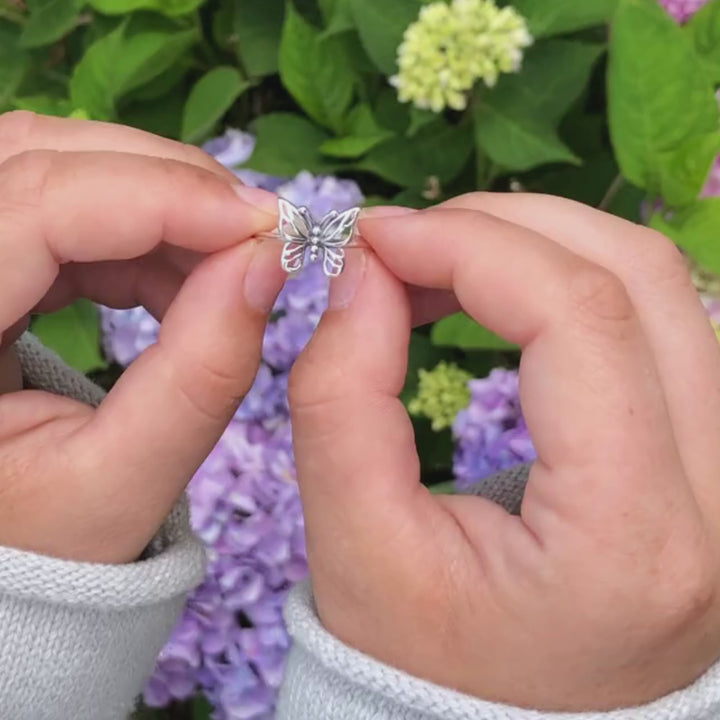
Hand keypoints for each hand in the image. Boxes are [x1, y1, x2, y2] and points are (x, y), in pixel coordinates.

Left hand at [0, 111, 285, 563]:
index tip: (266, 226)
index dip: (160, 198)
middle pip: (36, 159)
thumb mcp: (128, 479)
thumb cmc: (50, 540)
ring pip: (54, 167)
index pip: (35, 209)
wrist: (9, 546)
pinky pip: (66, 205)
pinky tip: (184, 276)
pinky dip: (144, 229)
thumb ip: (203, 373)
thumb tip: (268, 263)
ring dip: (161, 200)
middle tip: (260, 231)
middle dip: (168, 182)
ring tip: (228, 260)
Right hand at [289, 193, 719, 711]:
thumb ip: (339, 394)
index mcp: (634, 537)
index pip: (578, 319)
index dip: (468, 246)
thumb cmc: (422, 659)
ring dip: (539, 245)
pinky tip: (496, 296)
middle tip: (404, 242)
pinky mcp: (710, 454)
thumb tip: (363, 269)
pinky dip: (567, 280)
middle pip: (638, 276)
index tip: (373, 236)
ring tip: (440, 264)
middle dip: (505, 227)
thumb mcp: (353, 544)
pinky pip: (656, 320)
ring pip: (659, 285)